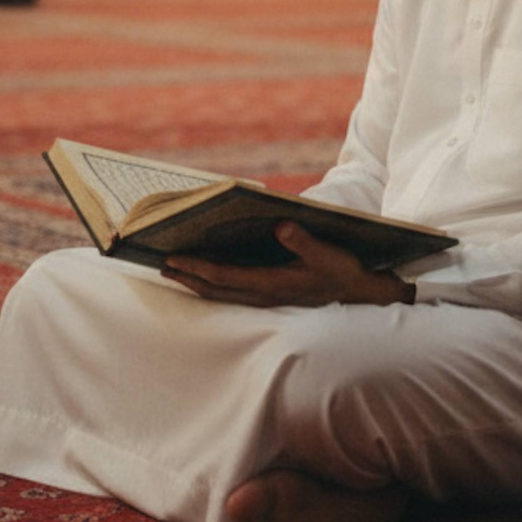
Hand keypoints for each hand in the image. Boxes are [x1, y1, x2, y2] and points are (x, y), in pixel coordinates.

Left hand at [161, 222, 414, 309]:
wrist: (361, 294)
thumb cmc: (342, 270)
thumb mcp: (327, 253)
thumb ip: (303, 240)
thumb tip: (282, 223)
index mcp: (272, 284)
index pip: (224, 277)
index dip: (196, 269)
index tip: (173, 259)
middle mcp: (264, 294)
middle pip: (215, 288)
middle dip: (187, 277)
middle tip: (160, 264)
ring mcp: (266, 298)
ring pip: (222, 293)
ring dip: (196, 282)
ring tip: (174, 270)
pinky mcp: (270, 295)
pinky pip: (232, 292)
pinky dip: (213, 283)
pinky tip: (204, 275)